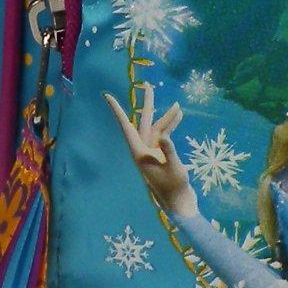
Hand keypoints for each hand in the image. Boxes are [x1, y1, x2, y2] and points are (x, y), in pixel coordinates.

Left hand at [104, 84, 198, 218]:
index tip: (107, 96)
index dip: (117, 111)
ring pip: (157, 127)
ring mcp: (152, 151)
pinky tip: (180, 116)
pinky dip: (171, 125)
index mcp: (139, 153)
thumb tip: (165, 135)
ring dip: (167, 116)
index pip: (126, 127)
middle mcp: (143, 149)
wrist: (179, 202)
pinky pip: (164, 134)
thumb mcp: (173, 169)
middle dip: (147, 103)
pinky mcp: (161, 153)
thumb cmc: (174, 187)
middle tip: (147, 84)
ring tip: (178, 106)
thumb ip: (169, 151)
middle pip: (143, 121)